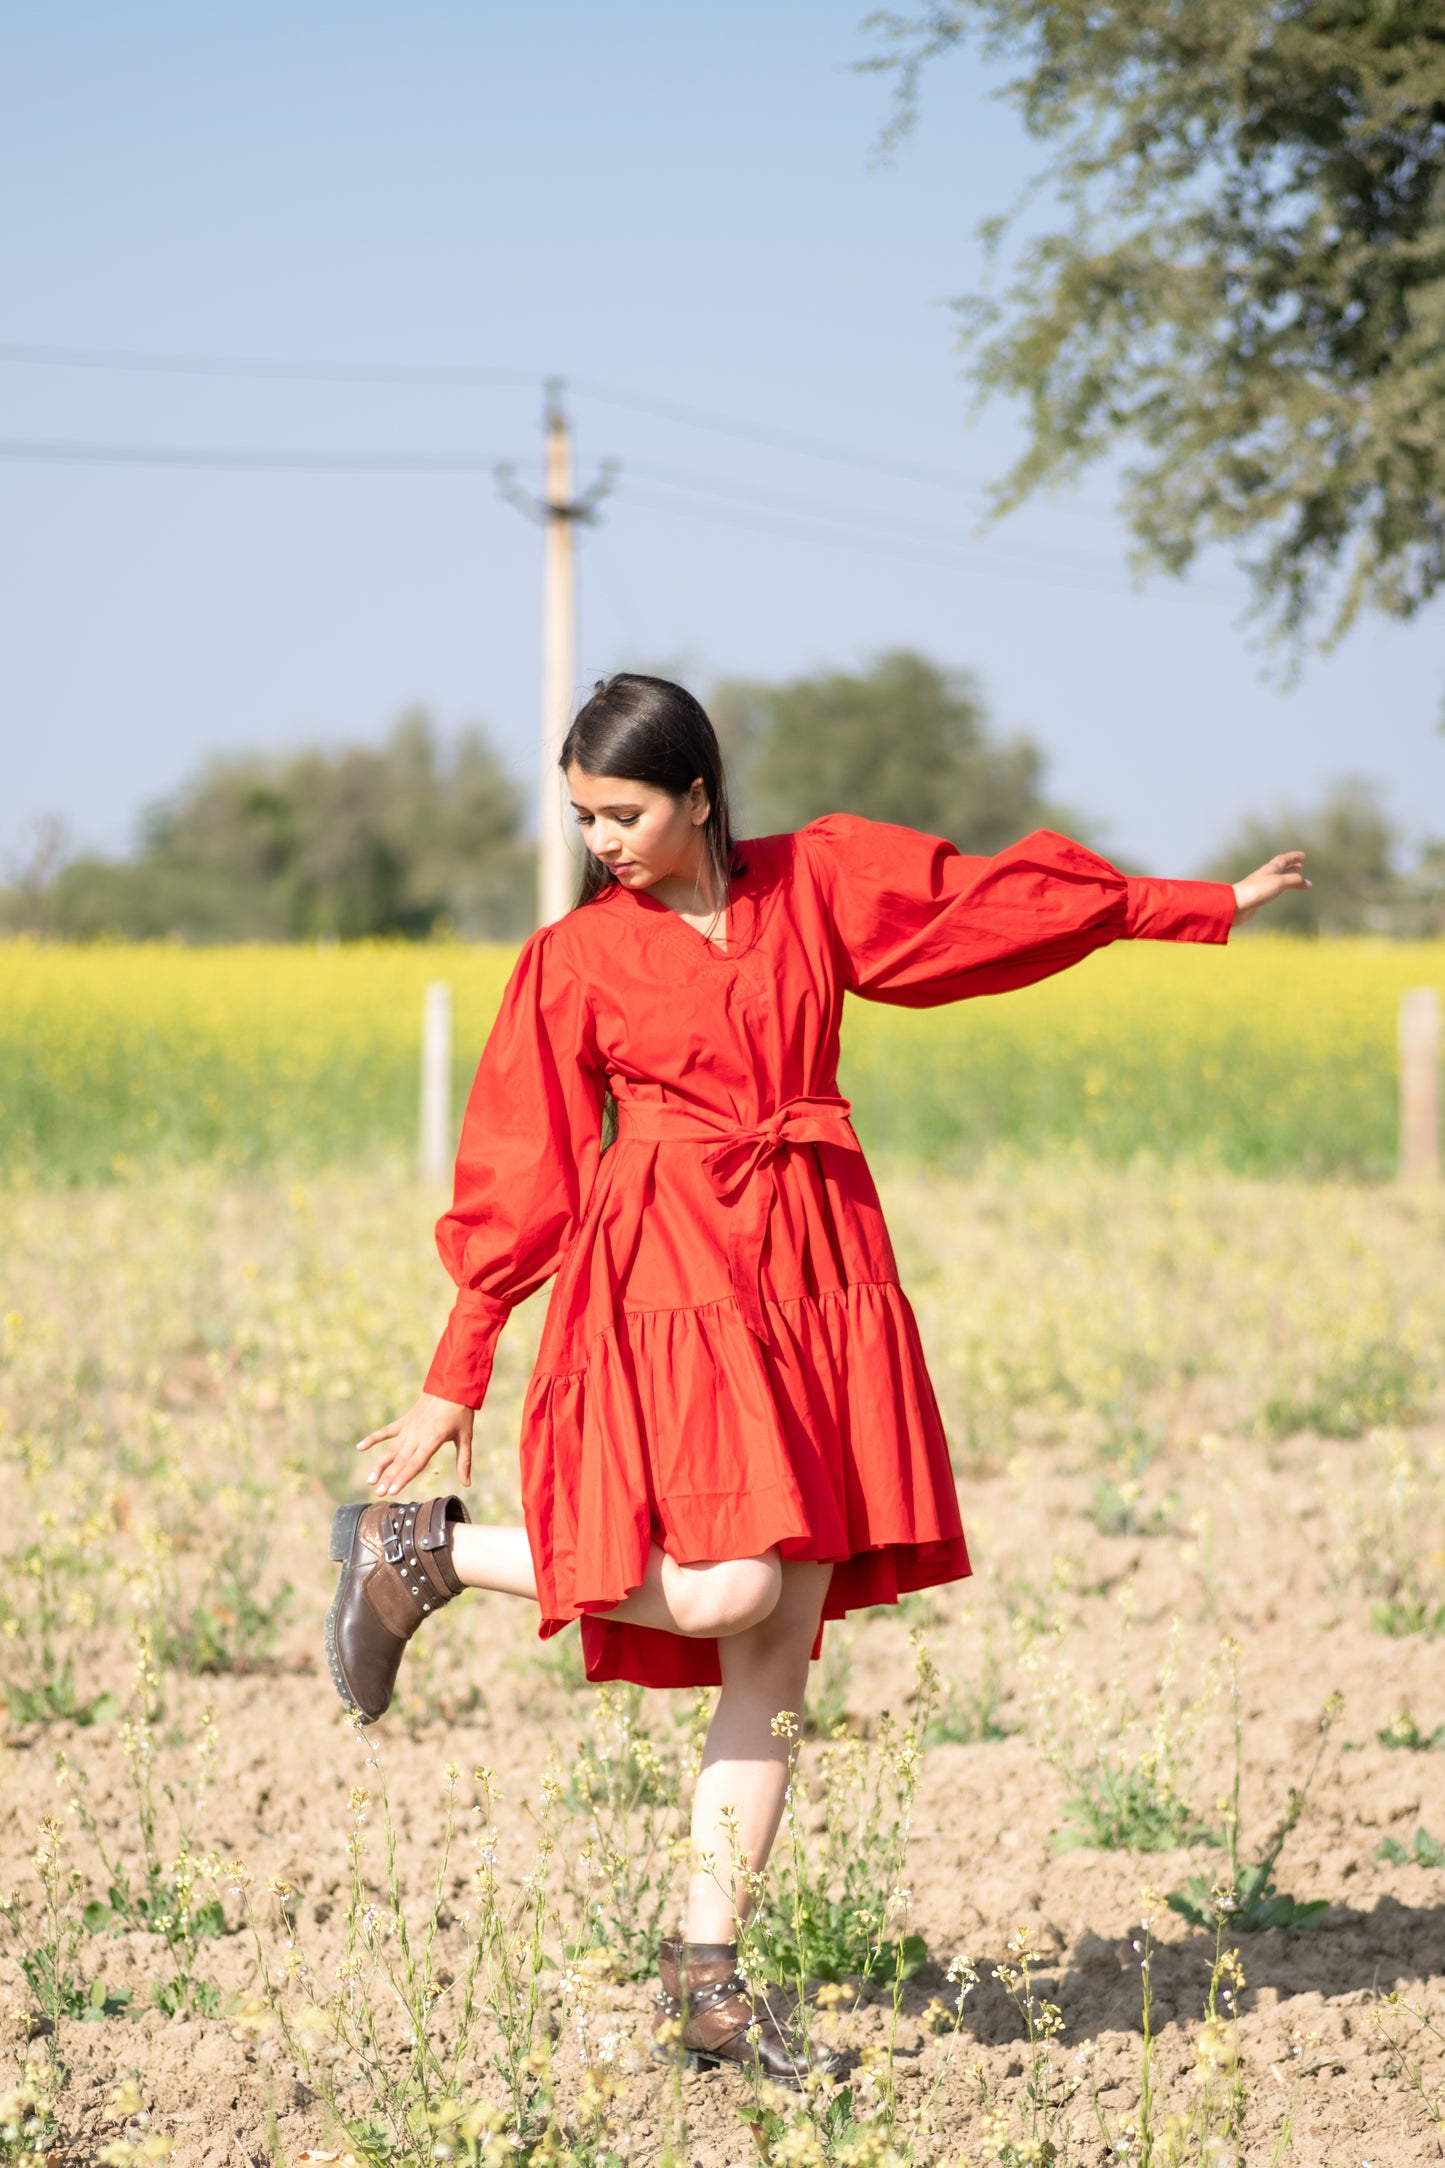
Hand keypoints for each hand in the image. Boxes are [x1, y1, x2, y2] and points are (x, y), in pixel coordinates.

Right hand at [358, 1393, 474, 1497]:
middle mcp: (417, 1436)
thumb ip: (464, 1461)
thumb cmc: (460, 1412)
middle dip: (389, 1478)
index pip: (415, 1463)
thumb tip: (466, 1483)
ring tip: (370, 1480)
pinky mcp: (404, 1422)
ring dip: (380, 1465)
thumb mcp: (465, 1437)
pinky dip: (373, 1438)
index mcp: (432, 1440)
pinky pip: (385, 1432)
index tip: (392, 1490)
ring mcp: (408, 1428)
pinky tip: (360, 1447)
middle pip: (400, 1461)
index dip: (403, 1478)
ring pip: (391, 1450)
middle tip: (378, 1493)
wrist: (451, 1385)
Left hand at [1232, 851, 1308, 925]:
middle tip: (1300, 866)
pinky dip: (1280, 888)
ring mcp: (1260, 886)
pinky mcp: (1258, 897)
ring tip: (1295, 879)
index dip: (1293, 857)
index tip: (1302, 855)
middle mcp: (1265, 876)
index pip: (1283, 860)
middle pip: (1280, 869)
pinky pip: (1273, 890)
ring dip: (1287, 877)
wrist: (1236, 905)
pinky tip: (1279, 892)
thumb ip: (1294, 881)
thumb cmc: (1257, 890)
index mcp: (1269, 869)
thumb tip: (1308, 883)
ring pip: (1277, 879)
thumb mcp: (1279, 882)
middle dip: (1291, 867)